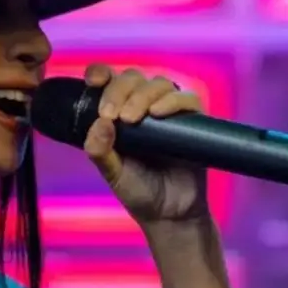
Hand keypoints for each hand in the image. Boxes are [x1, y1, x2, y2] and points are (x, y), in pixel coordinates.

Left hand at [81, 64, 208, 221]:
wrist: (170, 215)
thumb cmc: (138, 190)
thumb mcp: (111, 173)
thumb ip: (100, 151)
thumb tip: (99, 123)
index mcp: (118, 113)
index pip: (109, 80)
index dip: (100, 73)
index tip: (93, 82)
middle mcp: (143, 106)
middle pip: (132, 78)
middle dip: (119, 90)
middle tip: (111, 115)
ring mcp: (169, 112)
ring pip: (158, 84)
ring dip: (142, 96)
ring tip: (131, 119)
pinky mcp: (193, 121)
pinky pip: (188, 99)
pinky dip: (172, 101)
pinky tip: (158, 113)